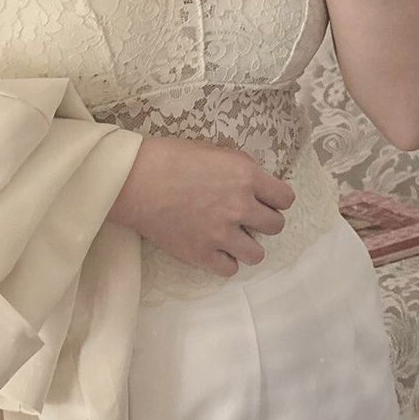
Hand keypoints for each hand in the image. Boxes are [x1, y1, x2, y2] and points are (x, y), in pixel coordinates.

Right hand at [107, 134, 295, 276]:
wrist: (133, 180)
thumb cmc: (168, 157)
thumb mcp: (212, 150)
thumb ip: (237, 166)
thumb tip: (251, 180)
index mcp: (245, 176)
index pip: (285, 198)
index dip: (277, 199)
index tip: (267, 200)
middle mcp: (240, 206)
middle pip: (276, 226)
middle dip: (265, 221)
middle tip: (248, 219)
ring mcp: (221, 233)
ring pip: (257, 254)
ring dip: (248, 246)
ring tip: (234, 239)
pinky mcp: (201, 254)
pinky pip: (229, 269)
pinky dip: (225, 262)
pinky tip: (216, 251)